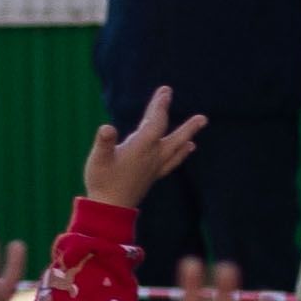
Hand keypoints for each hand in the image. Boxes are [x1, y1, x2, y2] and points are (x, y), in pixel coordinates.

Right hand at [80, 86, 206, 211]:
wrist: (110, 209)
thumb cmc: (102, 181)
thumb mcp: (97, 159)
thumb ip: (103, 143)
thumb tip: (107, 128)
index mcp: (141, 148)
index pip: (155, 124)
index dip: (160, 107)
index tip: (166, 92)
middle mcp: (152, 157)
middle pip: (174, 137)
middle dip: (186, 125)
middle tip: (203, 117)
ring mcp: (154, 167)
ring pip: (176, 149)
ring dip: (188, 136)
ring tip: (199, 125)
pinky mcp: (152, 175)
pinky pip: (172, 161)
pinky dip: (181, 153)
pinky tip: (187, 149)